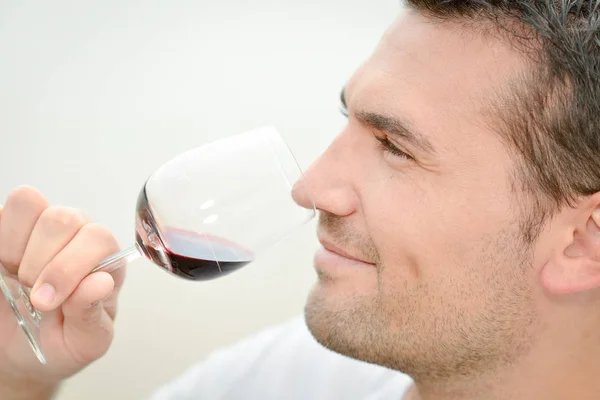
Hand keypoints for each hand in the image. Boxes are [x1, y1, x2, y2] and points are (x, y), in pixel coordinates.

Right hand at [0, 186, 125, 387]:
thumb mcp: (84, 342)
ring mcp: (42, 226)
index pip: (97, 238)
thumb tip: (99, 283)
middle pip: (62, 218)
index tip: (46, 303)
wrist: (23, 350)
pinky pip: (2, 209)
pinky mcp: (9, 226)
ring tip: (16, 277)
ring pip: (29, 202)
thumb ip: (92, 314)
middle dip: (40, 261)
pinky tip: (2, 266)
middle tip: (31, 294)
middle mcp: (78, 234)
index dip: (68, 268)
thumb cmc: (62, 342)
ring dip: (15, 247)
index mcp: (106, 258)